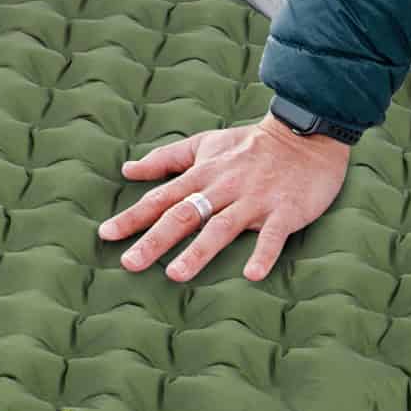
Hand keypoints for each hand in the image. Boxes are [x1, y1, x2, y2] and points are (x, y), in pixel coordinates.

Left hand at [96, 113, 353, 282]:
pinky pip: (273, 235)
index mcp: (203, 174)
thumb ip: (167, 158)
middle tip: (129, 264)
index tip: (106, 235)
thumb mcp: (205, 144)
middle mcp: (223, 187)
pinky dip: (262, 253)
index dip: (133, 216)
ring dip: (198, 251)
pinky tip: (252, 275)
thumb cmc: (250, 145)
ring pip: (221, 227)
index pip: (161, 197)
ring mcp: (254, 199)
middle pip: (183, 214)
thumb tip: (128, 170)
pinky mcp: (285, 210)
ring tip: (175, 275)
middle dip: (155, 240)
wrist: (304, 136)